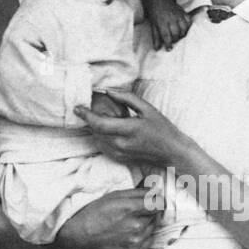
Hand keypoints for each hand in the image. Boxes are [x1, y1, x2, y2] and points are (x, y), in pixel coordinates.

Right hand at [52, 188, 158, 248]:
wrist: (82, 235)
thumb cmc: (97, 212)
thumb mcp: (116, 195)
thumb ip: (139, 192)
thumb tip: (157, 190)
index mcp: (131, 209)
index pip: (160, 204)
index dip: (157, 201)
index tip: (153, 200)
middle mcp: (136, 226)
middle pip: (156, 215)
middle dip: (149, 212)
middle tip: (134, 212)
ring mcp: (136, 241)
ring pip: (152, 228)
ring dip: (146, 224)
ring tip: (129, 222)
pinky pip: (149, 240)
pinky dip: (143, 236)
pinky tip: (129, 233)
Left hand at [74, 89, 188, 166]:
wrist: (171, 152)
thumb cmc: (162, 129)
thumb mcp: (147, 109)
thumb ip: (127, 98)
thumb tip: (108, 91)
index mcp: (129, 129)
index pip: (100, 124)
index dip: (86, 115)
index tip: (77, 107)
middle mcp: (122, 144)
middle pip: (95, 131)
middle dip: (89, 119)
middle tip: (88, 108)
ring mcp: (120, 153)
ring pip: (97, 139)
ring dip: (95, 127)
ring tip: (101, 118)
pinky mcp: (119, 158)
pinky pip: (103, 145)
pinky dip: (101, 136)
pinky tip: (108, 129)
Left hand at [147, 0, 191, 49]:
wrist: (159, 0)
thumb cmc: (155, 14)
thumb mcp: (153, 25)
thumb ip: (156, 37)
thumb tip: (157, 49)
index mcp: (161, 22)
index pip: (166, 35)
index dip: (168, 43)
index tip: (169, 49)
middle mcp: (170, 18)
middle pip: (176, 33)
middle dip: (175, 39)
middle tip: (173, 40)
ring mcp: (178, 15)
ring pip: (184, 28)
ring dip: (182, 34)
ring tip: (179, 35)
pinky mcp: (183, 12)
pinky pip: (189, 21)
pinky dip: (188, 26)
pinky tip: (184, 29)